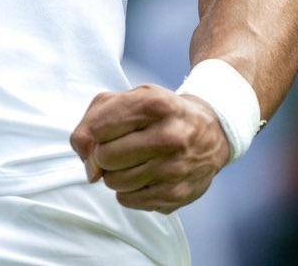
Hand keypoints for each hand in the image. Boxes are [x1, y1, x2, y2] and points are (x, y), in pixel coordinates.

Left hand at [70, 84, 232, 213]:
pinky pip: (128, 200)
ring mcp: (175, 168)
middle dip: (103, 154)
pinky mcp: (177, 195)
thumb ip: (95, 118)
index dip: (93, 133)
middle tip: (118, 148)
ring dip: (114, 174)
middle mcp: (169, 136)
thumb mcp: (132, 98)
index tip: (104, 133)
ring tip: (132, 161)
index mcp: (155, 104)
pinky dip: (128, 190)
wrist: (213, 132)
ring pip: (114, 182)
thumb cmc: (163, 113)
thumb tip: (84, 156)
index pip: (98, 128)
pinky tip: (144, 175)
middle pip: (105, 157)